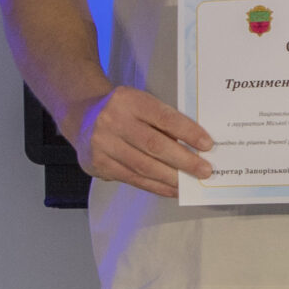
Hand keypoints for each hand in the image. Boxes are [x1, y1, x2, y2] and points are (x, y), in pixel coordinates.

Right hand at [72, 86, 212, 197]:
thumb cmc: (121, 111)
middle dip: (183, 160)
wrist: (81, 116)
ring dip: (171, 178)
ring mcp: (103, 144)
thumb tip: (195, 147)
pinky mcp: (98, 164)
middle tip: (204, 170)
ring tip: (190, 183)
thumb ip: (162, 122)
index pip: (163, 117)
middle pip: (154, 145)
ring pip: (143, 166)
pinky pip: (133, 179)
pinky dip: (156, 186)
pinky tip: (171, 188)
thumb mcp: (140, 104)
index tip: (207, 144)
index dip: (187, 132)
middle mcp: (112, 120)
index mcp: (128, 100)